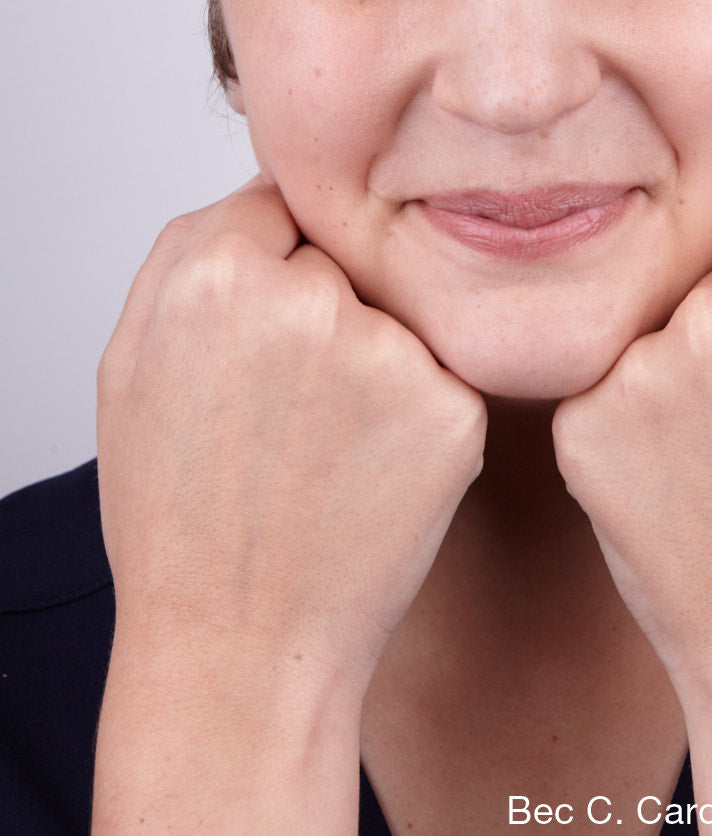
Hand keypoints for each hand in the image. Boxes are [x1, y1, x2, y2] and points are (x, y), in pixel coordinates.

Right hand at [94, 177, 484, 830]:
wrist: (239, 649)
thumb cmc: (178, 514)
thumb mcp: (130, 365)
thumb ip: (186, 255)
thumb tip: (262, 192)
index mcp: (214, 275)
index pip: (276, 209)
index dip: (268, 272)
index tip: (264, 330)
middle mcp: (308, 300)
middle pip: (339, 257)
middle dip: (323, 307)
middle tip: (288, 407)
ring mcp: (388, 354)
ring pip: (392, 314)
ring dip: (372, 358)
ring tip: (322, 448)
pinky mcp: (453, 408)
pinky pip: (437, 372)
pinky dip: (414, 411)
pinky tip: (369, 472)